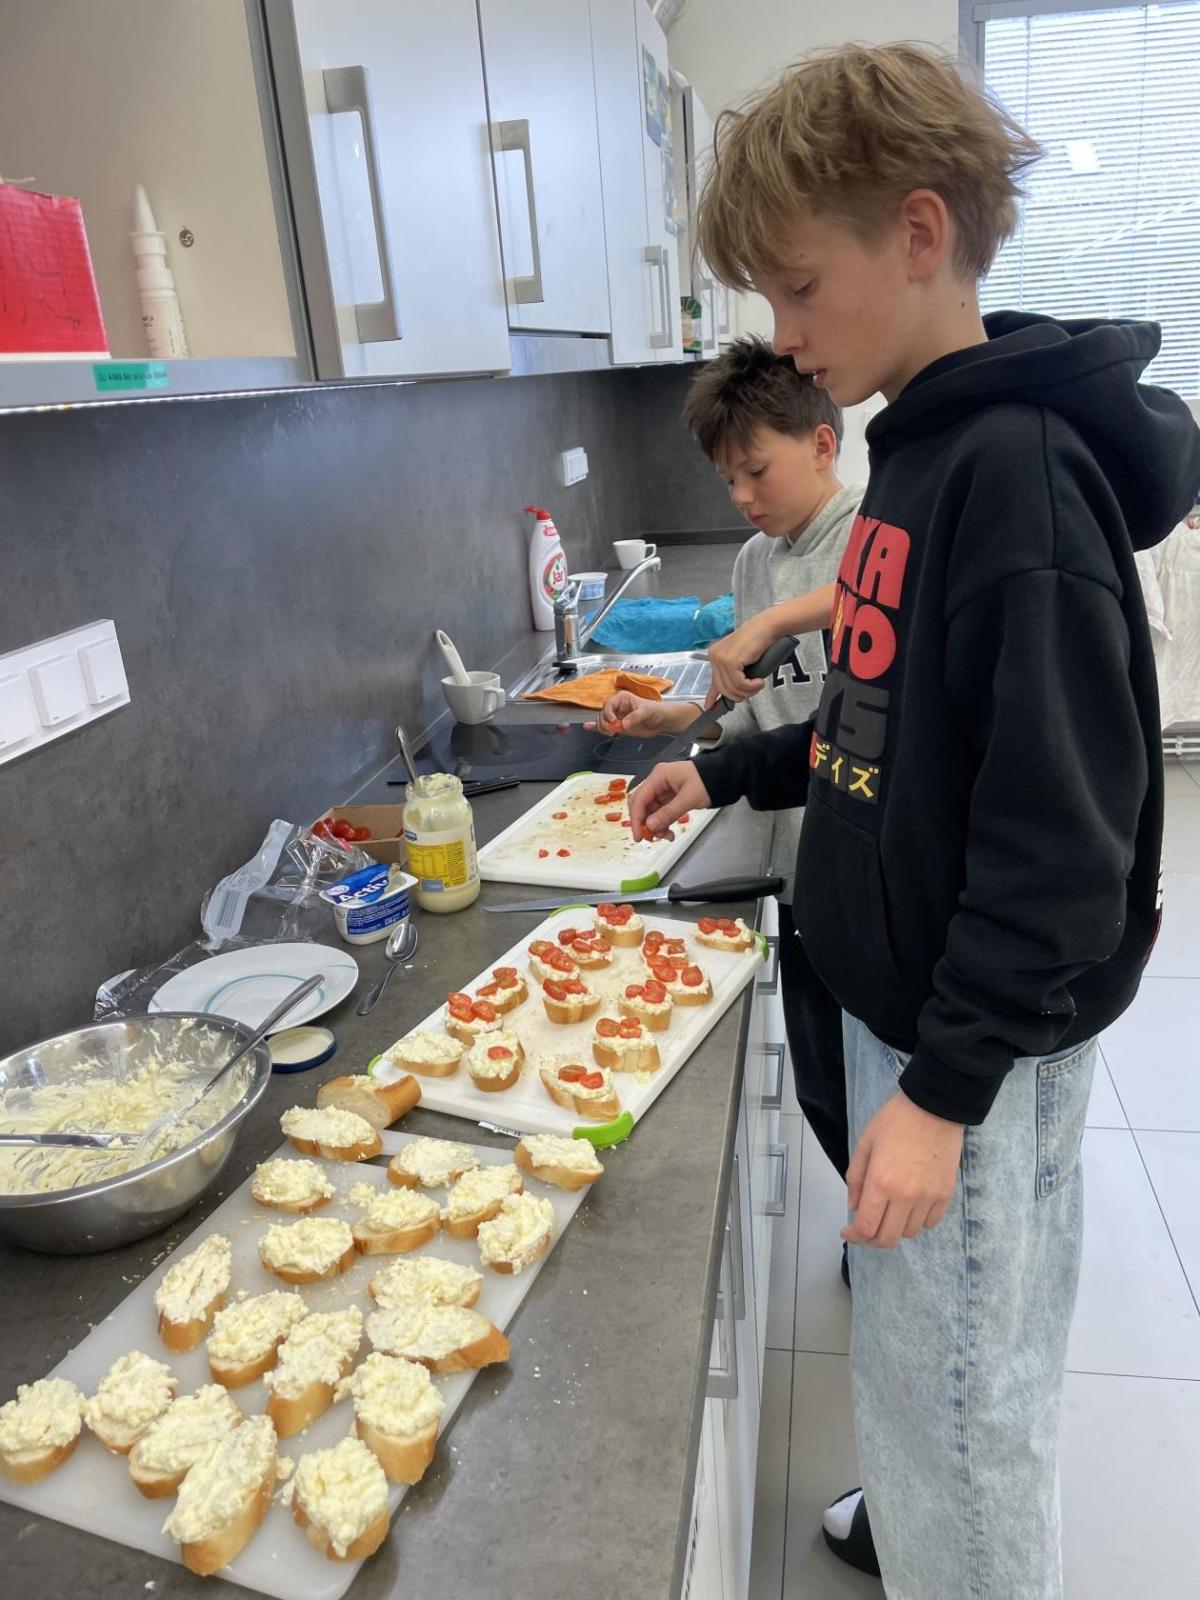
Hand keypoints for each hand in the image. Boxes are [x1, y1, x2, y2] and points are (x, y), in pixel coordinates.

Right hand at [585, 692, 695, 737]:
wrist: (662, 721)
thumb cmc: (655, 711)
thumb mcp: (646, 712)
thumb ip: (634, 717)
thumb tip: (623, 725)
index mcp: (622, 698)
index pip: (608, 704)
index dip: (608, 713)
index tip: (613, 722)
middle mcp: (617, 706)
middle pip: (602, 714)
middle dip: (605, 723)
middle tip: (613, 731)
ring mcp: (617, 716)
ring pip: (602, 721)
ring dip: (603, 727)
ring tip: (611, 733)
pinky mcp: (618, 726)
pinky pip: (604, 726)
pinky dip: (596, 727)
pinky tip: (588, 728)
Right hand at [627, 761, 711, 841]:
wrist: (723, 776)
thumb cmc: (707, 781)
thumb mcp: (689, 798)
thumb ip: (669, 812)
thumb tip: (650, 826)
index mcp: (659, 776)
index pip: (639, 798)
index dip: (636, 818)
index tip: (638, 836)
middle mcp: (658, 781)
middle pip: (641, 804)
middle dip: (644, 822)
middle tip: (650, 838)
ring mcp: (663, 789)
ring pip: (650, 811)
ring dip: (655, 825)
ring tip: (666, 836)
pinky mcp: (669, 797)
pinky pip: (660, 812)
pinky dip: (663, 823)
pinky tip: (669, 832)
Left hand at [708, 612, 783, 701]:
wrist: (767, 627)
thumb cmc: (759, 642)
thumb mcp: (742, 661)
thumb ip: (733, 674)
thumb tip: (729, 693)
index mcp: (715, 655)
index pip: (713, 681)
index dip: (712, 696)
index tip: (709, 707)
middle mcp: (714, 656)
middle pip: (724, 689)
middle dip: (740, 694)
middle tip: (754, 689)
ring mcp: (721, 658)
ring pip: (732, 688)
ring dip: (748, 691)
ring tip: (758, 683)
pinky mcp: (730, 661)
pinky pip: (739, 684)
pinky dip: (751, 686)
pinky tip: (759, 681)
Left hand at [841, 1091, 963, 1248]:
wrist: (934, 1107)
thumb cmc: (895, 1120)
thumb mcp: (865, 1143)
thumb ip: (856, 1178)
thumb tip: (854, 1208)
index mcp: (881, 1182)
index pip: (866, 1227)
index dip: (854, 1236)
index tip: (847, 1232)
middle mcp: (905, 1196)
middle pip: (888, 1238)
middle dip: (872, 1239)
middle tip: (865, 1228)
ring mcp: (928, 1197)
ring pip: (910, 1233)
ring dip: (895, 1229)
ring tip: (889, 1213)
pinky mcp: (946, 1194)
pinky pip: (930, 1223)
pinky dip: (917, 1222)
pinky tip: (909, 1208)